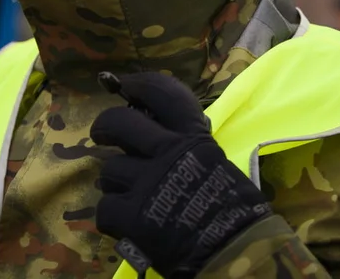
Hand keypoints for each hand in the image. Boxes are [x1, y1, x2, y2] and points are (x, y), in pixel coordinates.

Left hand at [90, 72, 271, 277]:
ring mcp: (147, 183)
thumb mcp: (213, 162)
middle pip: (117, 122)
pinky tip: (130, 224)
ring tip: (134, 198)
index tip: (125, 85)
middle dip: (104, 127)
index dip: (139, 83)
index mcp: (193, 137)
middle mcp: (167, 152)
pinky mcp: (132, 216)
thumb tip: (152, 125)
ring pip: (108, 171)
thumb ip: (185, 144)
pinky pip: (104, 208)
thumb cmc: (231, 210)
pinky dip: (114, 218)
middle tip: (103, 136)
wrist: (236, 255)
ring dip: (116, 185)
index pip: (163, 92)